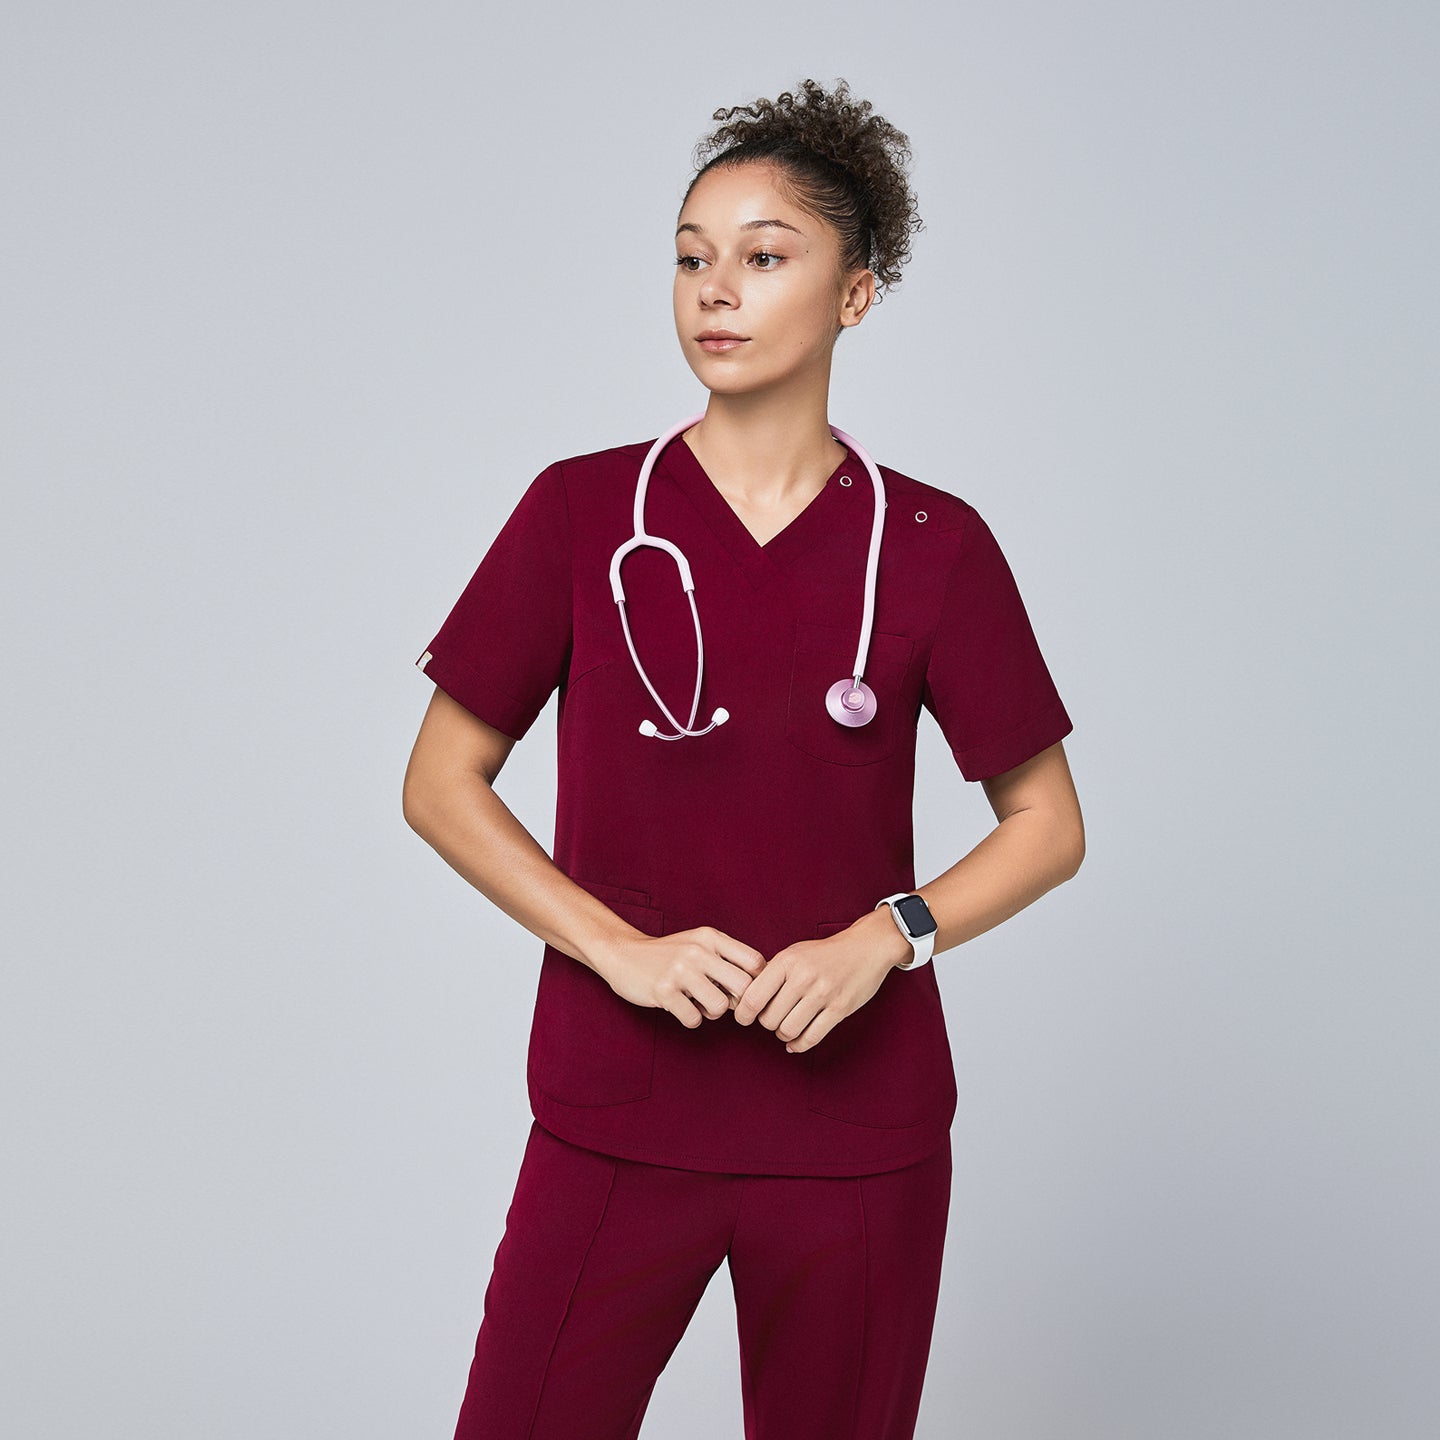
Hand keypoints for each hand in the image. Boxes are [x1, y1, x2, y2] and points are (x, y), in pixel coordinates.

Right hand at [598, 926, 766, 1029]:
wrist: (623, 954)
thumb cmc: (669, 954)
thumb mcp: (699, 944)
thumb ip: (727, 959)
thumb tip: (758, 988)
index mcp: (710, 937)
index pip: (755, 962)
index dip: (756, 982)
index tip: (741, 990)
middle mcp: (698, 951)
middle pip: (743, 987)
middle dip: (737, 1002)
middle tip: (723, 1002)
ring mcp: (679, 971)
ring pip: (720, 1006)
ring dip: (712, 1013)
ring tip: (698, 1004)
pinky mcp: (663, 991)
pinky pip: (694, 1019)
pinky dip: (690, 1019)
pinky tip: (680, 1007)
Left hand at [732, 909, 909, 1051]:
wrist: (866, 948)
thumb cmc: (824, 954)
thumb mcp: (793, 954)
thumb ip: (770, 974)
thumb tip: (743, 999)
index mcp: (787, 961)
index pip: (753, 997)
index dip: (743, 1014)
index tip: (744, 1018)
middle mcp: (803, 977)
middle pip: (769, 1019)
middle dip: (767, 1024)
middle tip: (772, 1018)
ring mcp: (823, 994)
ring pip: (788, 1030)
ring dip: (783, 1034)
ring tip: (786, 1027)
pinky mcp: (840, 1009)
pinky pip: (811, 1037)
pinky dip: (799, 1045)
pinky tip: (795, 1042)